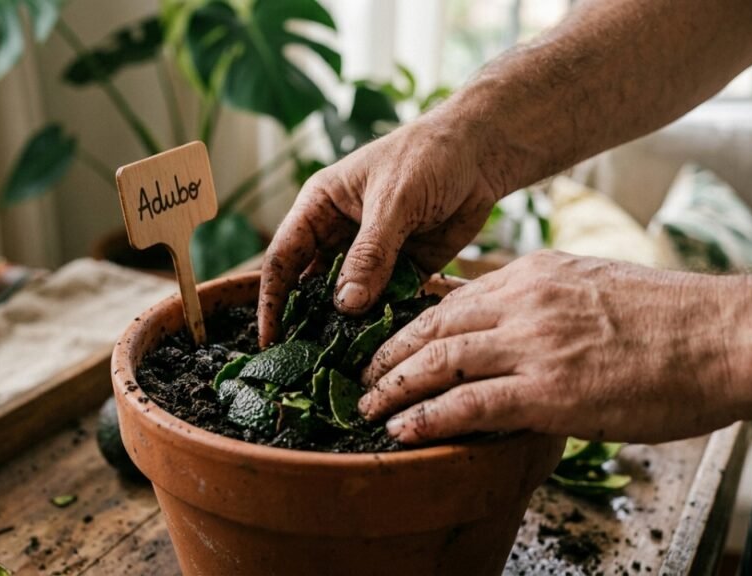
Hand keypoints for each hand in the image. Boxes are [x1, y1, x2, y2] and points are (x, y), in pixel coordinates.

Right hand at [258, 118, 501, 346]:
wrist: (482, 153)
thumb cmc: (428, 156)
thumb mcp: (394, 201)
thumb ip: (370, 253)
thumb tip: (346, 305)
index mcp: (320, 207)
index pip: (284, 257)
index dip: (272, 298)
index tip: (269, 337)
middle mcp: (339, 234)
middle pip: (313, 285)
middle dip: (308, 320)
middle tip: (304, 361)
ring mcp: (372, 255)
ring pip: (350, 299)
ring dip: (348, 326)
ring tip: (343, 362)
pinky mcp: (404, 269)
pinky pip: (386, 302)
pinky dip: (384, 322)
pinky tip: (384, 345)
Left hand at [359, 251, 751, 443]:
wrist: (721, 336)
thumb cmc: (669, 316)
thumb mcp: (594, 281)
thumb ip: (546, 294)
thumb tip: (514, 311)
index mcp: (533, 274)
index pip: (453, 295)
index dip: (412, 320)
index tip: (387, 338)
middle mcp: (522, 302)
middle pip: (433, 324)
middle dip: (389, 351)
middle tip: (361, 371)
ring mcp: (531, 344)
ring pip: (438, 361)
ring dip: (393, 386)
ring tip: (366, 405)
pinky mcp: (546, 390)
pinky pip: (467, 404)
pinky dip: (426, 417)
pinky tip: (401, 429)